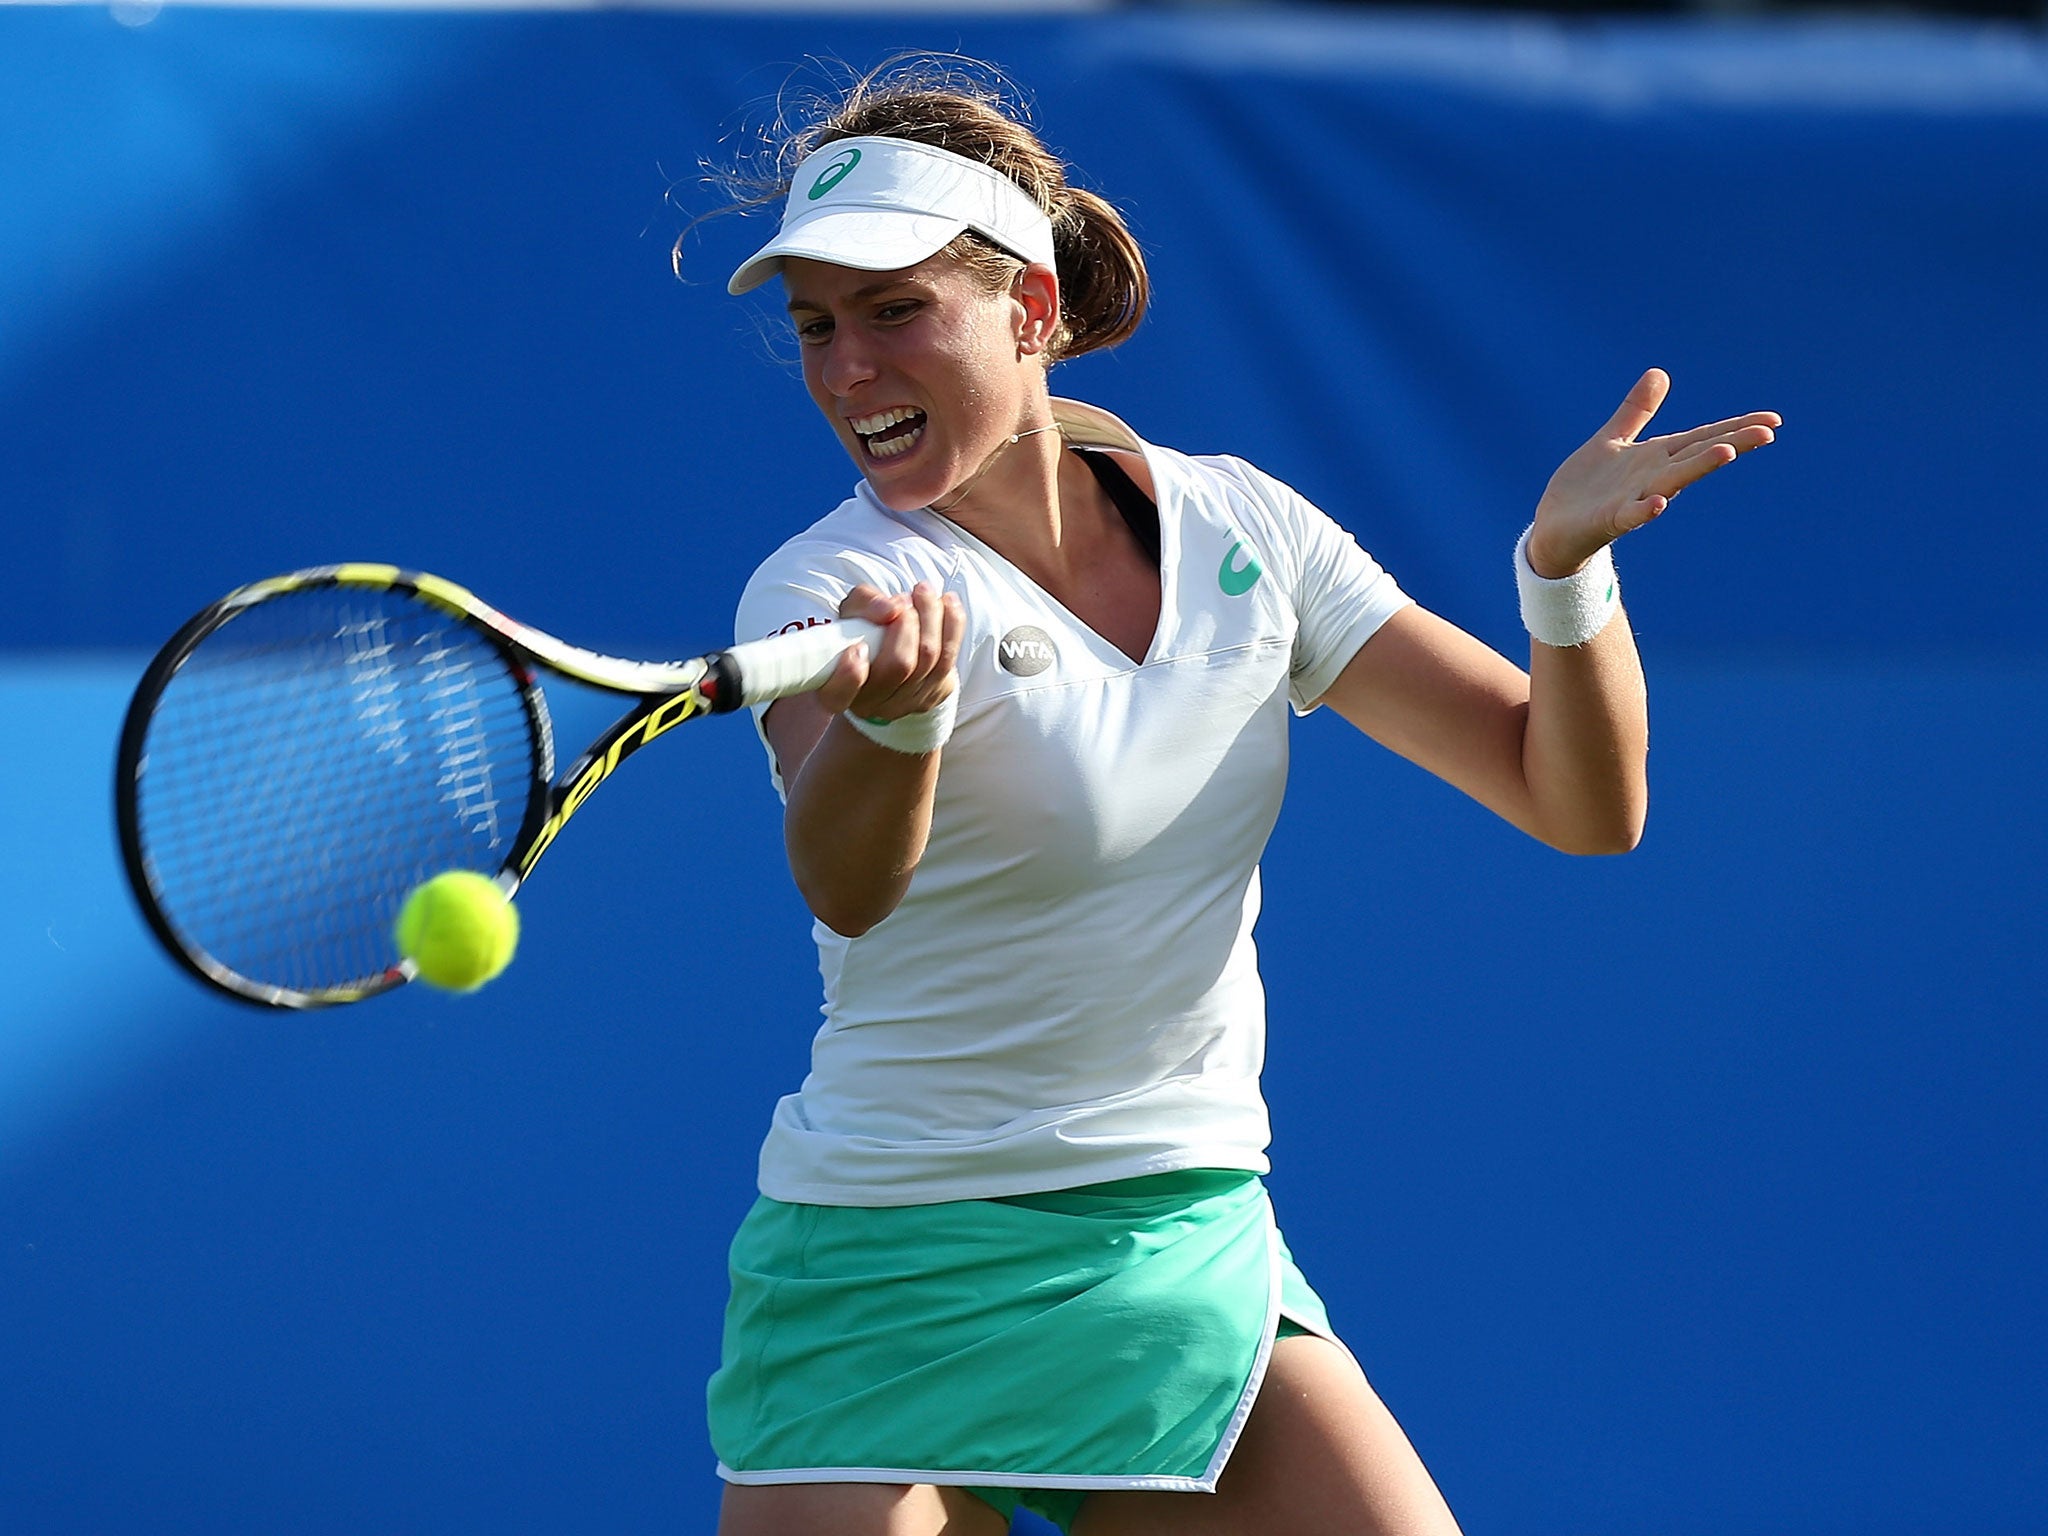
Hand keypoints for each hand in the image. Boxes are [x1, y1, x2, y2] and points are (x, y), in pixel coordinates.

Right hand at [816, 581, 963, 721]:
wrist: (887, 653)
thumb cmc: (863, 631)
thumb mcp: (852, 612)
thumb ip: (864, 603)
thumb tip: (892, 609)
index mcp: (837, 689)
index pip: (838, 694)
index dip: (849, 675)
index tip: (858, 647)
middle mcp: (871, 704)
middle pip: (898, 666)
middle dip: (907, 624)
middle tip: (905, 599)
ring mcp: (906, 703)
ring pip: (929, 660)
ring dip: (931, 617)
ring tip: (924, 591)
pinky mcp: (934, 695)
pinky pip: (950, 658)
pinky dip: (952, 624)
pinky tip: (947, 602)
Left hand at [1527, 369, 1779, 577]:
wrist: (1554, 527)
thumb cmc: (1588, 487)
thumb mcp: (1612, 440)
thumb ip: (1636, 411)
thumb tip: (1659, 372)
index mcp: (1657, 457)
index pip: (1703, 437)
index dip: (1736, 428)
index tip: (1773, 420)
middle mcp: (1654, 477)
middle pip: (1699, 455)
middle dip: (1733, 443)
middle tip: (1768, 432)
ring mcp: (1635, 499)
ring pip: (1673, 481)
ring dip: (1699, 467)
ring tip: (1726, 452)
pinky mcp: (1610, 518)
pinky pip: (1632, 515)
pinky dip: (1646, 510)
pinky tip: (1659, 503)